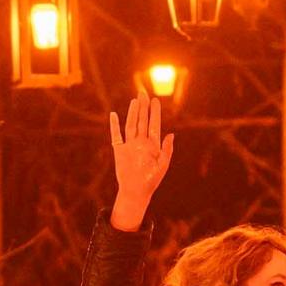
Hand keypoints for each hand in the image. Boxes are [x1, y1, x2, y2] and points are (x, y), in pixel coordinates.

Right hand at [106, 92, 173, 230]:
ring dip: (132, 113)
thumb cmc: (151, 180)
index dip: (154, 112)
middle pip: (142, 121)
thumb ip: (167, 150)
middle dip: (143, 107)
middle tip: (143, 93)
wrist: (136, 192)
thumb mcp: (163, 165)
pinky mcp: (119, 151)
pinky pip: (116, 135)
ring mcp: (130, 145)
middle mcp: (141, 142)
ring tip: (135, 100)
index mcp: (153, 145)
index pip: (154, 124)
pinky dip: (114, 125)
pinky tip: (114, 115)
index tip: (155, 100)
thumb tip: (171, 134)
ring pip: (131, 125)